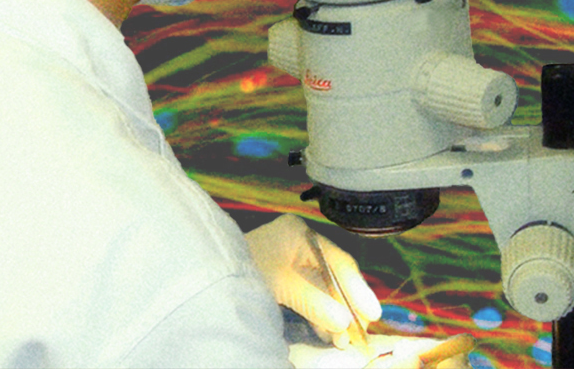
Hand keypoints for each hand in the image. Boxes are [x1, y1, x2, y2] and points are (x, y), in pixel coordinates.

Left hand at [246, 213, 382, 348]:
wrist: (202, 277)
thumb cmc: (242, 269)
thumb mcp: (281, 285)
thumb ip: (314, 303)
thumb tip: (345, 322)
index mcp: (299, 234)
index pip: (338, 261)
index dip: (357, 289)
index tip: (371, 313)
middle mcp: (300, 244)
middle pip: (333, 277)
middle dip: (346, 306)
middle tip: (360, 331)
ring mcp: (291, 262)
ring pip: (323, 291)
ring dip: (334, 315)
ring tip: (343, 339)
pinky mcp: (284, 281)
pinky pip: (310, 298)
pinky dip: (319, 315)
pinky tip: (328, 332)